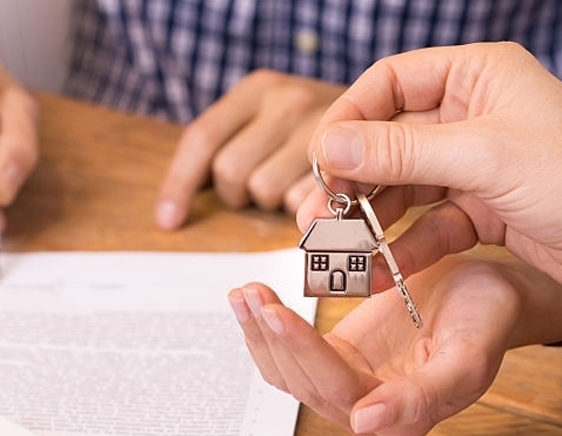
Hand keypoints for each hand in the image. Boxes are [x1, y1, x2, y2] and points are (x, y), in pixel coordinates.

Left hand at [155, 70, 345, 229]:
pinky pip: (302, 204)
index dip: (179, 185)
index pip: (202, 139)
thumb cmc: (319, 127)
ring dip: (272, 201)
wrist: (392, 113)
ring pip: (264, 192)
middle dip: (238, 192)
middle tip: (260, 187)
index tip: (169, 220)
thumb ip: (234, 143)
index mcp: (258, 88)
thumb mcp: (272, 117)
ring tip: (294, 186)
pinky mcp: (348, 164)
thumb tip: (177, 204)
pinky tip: (318, 194)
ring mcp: (319, 131)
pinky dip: (304, 208)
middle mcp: (286, 101)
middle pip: (230, 173)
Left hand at [228, 251, 561, 435]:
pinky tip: (252, 298)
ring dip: (260, 334)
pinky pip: (292, 354)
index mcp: (402, 420)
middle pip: (304, 383)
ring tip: (244, 292)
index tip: (278, 313)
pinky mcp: (338, 359)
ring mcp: (349, 386)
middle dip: (273, 337)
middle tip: (251, 292)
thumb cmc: (487, 320)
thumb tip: (365, 427)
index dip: (304, 353)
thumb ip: (424, 397)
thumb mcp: (468, 355)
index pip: (339, 390)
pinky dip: (268, 327)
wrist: (491, 294)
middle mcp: (368, 412)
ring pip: (289, 373)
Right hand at [297, 42, 561, 305]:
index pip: (391, 83)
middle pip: (391, 139)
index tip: (319, 160)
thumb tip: (328, 146)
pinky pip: (431, 222)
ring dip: (373, 217)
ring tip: (338, 248)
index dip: (349, 119)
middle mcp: (476, 112)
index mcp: (480, 75)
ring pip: (406, 186)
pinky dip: (406, 245)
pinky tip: (381, 269)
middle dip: (353, 178)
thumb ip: (401, 153)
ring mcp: (480, 163)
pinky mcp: (487, 208)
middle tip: (317, 214)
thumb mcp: (483, 158)